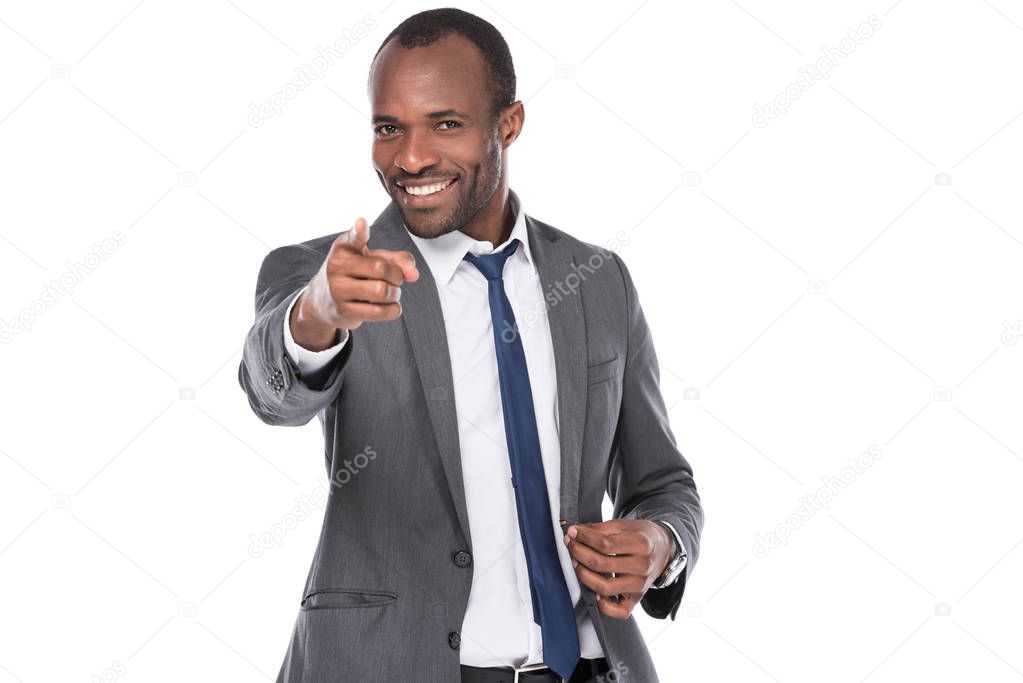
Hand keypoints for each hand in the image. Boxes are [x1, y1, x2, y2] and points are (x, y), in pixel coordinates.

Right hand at [291, 217, 419, 349]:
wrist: (323, 299)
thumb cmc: (355, 274)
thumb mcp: (371, 258)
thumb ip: (397, 260)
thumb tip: (414, 275)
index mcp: (344, 247)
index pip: (353, 237)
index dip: (359, 231)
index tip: (362, 223)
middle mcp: (337, 266)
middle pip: (381, 268)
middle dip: (397, 275)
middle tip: (395, 280)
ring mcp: (338, 289)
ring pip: (381, 291)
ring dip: (395, 294)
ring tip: (391, 293)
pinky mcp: (343, 311)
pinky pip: (379, 311)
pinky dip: (393, 309)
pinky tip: (390, 306)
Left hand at [563, 519, 673, 619]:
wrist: (663, 550)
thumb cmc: (641, 537)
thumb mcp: (624, 525)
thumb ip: (599, 529)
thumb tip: (575, 532)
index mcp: (641, 544)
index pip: (605, 544)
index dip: (584, 538)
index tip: (572, 532)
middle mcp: (642, 566)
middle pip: (602, 564)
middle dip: (579, 553)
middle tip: (570, 545)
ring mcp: (640, 585)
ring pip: (605, 587)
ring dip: (584, 575)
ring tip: (576, 563)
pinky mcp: (637, 599)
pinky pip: (620, 612)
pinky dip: (604, 606)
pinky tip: (594, 593)